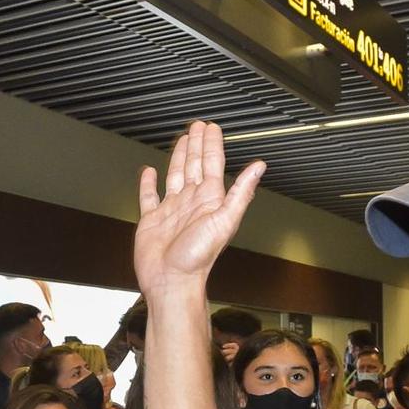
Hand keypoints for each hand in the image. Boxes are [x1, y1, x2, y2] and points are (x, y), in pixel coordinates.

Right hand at [133, 121, 265, 297]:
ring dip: (179, 157)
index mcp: (209, 200)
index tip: (212, 128)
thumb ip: (241, 192)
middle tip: (197, 126)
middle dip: (196, 144)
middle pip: (195, 165)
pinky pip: (150, 196)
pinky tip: (150, 172)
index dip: (212, 145)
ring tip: (181, 140)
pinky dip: (149, 184)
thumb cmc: (197, 259)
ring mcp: (172, 210)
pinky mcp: (152, 220)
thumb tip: (259, 167)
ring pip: (176, 176)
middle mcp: (191, 202)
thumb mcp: (225, 221)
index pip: (212, 164)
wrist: (171, 281)